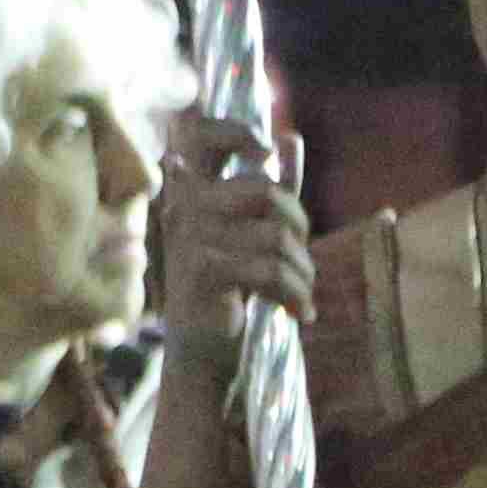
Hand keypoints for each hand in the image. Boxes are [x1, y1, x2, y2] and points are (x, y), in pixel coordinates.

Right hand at [151, 108, 314, 351]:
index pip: (202, 135)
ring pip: (275, 235)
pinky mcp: (202, 272)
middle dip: (298, 225)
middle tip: (300, 257)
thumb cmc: (230, 291)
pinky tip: (300, 312)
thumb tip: (289, 136)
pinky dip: (295, 294)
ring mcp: (189, 239)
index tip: (265, 154)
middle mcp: (184, 209)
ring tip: (300, 292)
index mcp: (191, 192)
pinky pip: (269, 269)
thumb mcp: (255, 233)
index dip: (237, 133)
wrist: (205, 354)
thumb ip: (271, 186)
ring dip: (302, 270)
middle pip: (266, 191)